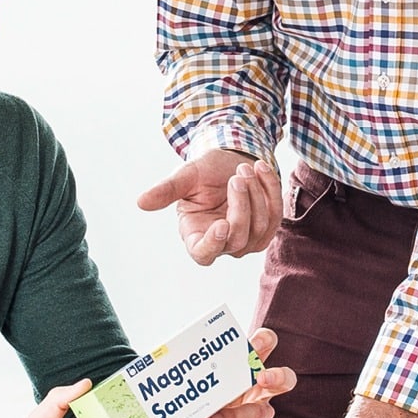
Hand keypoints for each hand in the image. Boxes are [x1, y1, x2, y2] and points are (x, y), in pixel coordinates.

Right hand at [137, 148, 281, 265]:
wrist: (230, 163)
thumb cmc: (204, 173)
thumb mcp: (185, 177)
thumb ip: (166, 190)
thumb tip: (141, 202)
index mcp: (195, 236)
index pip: (204, 254)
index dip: (214, 245)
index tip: (221, 224)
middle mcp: (222, 243)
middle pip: (238, 237)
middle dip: (241, 204)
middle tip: (237, 176)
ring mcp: (247, 240)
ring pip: (260, 226)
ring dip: (256, 193)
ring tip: (245, 168)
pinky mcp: (267, 228)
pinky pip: (276, 213)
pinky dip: (270, 188)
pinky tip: (260, 169)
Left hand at [164, 328, 296, 417]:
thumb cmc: (189, 408)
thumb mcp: (184, 386)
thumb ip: (182, 371)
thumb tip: (158, 354)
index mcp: (244, 369)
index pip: (265, 347)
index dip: (265, 341)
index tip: (254, 342)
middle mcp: (257, 392)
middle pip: (284, 379)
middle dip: (276, 376)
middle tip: (260, 377)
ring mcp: (256, 417)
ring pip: (262, 412)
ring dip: (238, 413)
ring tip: (214, 415)